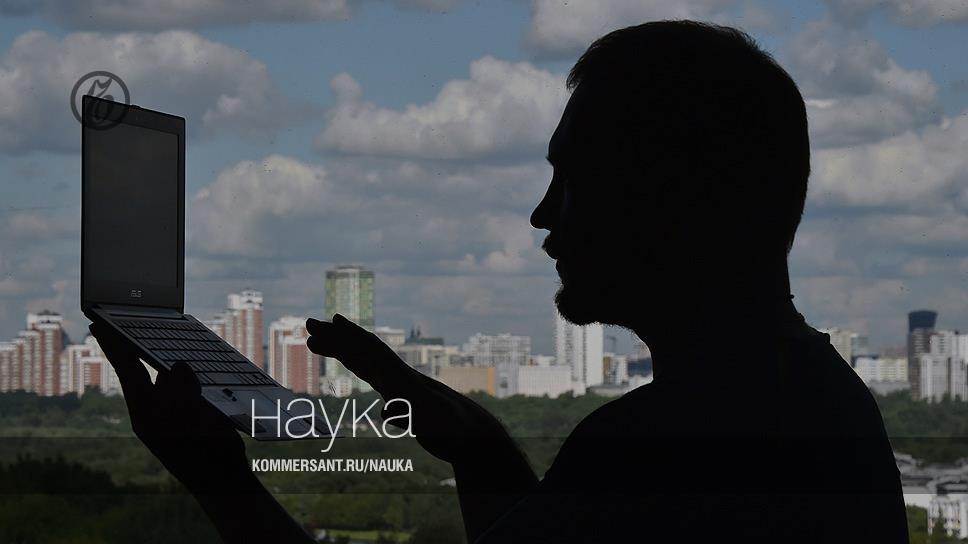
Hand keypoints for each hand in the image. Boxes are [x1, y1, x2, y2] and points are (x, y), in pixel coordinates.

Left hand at [89, 322, 251, 493]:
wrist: (224, 482)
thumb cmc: (205, 454)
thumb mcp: (190, 420)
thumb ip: (182, 390)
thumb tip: (180, 365)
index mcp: (146, 413)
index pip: (126, 370)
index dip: (113, 345)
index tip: (97, 323)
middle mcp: (157, 410)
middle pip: (147, 369)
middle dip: (142, 346)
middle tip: (133, 320)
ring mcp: (176, 411)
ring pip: (174, 376)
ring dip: (177, 362)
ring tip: (175, 342)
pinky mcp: (195, 413)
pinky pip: (193, 385)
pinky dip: (197, 374)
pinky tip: (204, 365)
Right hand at [306, 314, 513, 463]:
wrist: (473, 436)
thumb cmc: (457, 429)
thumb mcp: (434, 422)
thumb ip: (413, 415)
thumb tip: (387, 412)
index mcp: (402, 379)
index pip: (372, 353)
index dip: (350, 337)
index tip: (329, 322)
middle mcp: (398, 378)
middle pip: (362, 351)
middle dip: (335, 337)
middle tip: (308, 324)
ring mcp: (398, 387)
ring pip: (363, 362)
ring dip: (340, 349)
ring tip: (315, 341)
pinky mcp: (400, 399)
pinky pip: (371, 377)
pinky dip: (356, 367)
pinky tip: (348, 364)